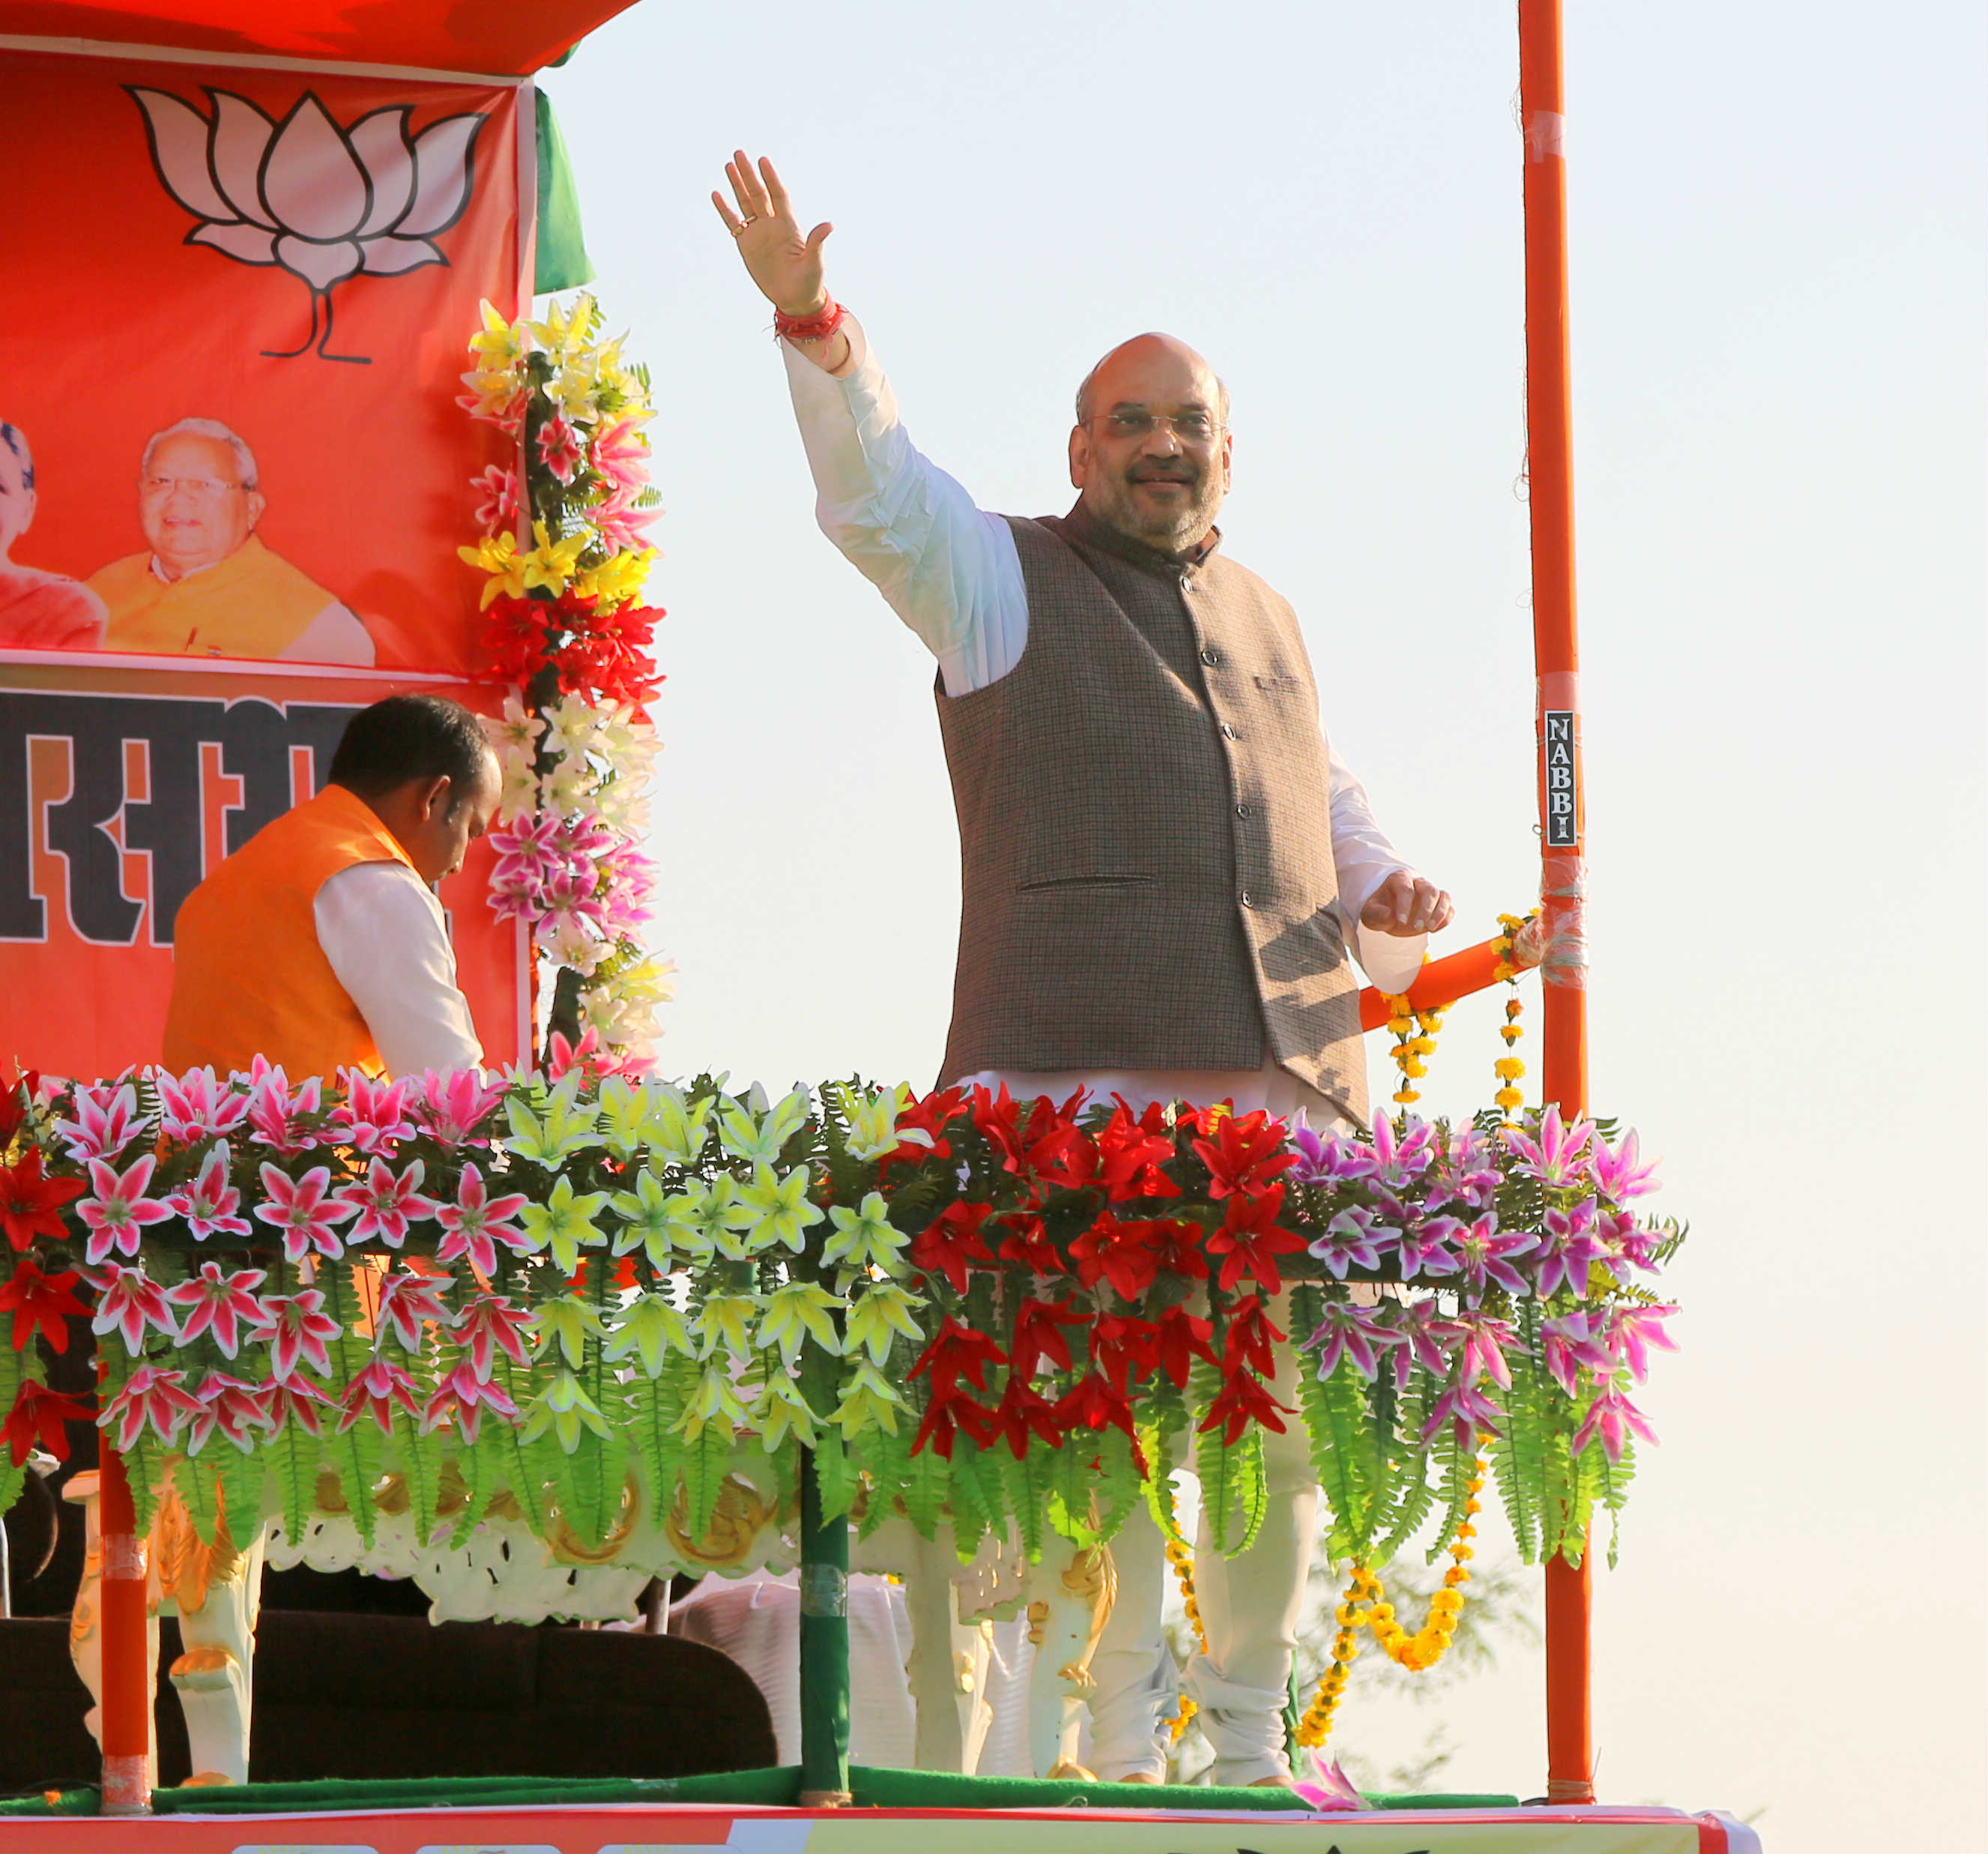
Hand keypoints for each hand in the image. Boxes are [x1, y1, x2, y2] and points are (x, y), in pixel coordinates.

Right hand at [712, 150, 831, 316]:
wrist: (795, 300)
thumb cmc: (809, 282)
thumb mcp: (814, 263)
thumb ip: (817, 242)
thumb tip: (829, 225)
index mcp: (789, 226)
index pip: (778, 195)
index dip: (771, 178)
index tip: (763, 161)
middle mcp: (772, 225)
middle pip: (759, 194)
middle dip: (749, 174)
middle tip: (739, 154)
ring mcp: (759, 233)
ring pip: (746, 204)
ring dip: (737, 185)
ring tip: (729, 165)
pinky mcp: (746, 245)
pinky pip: (734, 224)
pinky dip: (725, 210)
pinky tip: (717, 195)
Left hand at [1359, 871, 1453, 936]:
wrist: (1388, 914)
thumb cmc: (1378, 911)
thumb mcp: (1370, 913)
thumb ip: (1377, 914)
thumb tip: (1390, 916)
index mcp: (1399, 879)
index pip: (1406, 889)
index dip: (1404, 905)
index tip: (1400, 922)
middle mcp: (1418, 882)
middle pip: (1429, 890)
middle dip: (1425, 910)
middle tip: (1416, 927)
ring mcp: (1430, 892)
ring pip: (1444, 896)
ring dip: (1440, 913)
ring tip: (1430, 928)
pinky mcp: (1439, 905)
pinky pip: (1450, 908)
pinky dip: (1446, 919)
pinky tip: (1433, 930)